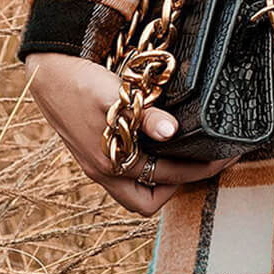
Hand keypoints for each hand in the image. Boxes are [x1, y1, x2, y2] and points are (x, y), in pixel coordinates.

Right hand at [24, 52, 239, 215]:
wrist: (47, 71)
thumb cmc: (81, 81)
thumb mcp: (115, 95)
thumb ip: (144, 115)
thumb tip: (172, 131)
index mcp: (111, 162)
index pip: (169, 177)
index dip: (202, 168)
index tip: (226, 154)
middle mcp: (103, 171)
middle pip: (147, 202)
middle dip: (180, 186)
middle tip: (206, 161)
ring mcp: (96, 166)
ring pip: (134, 193)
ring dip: (162, 182)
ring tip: (186, 156)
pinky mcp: (93, 154)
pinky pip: (125, 176)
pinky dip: (146, 169)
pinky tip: (161, 145)